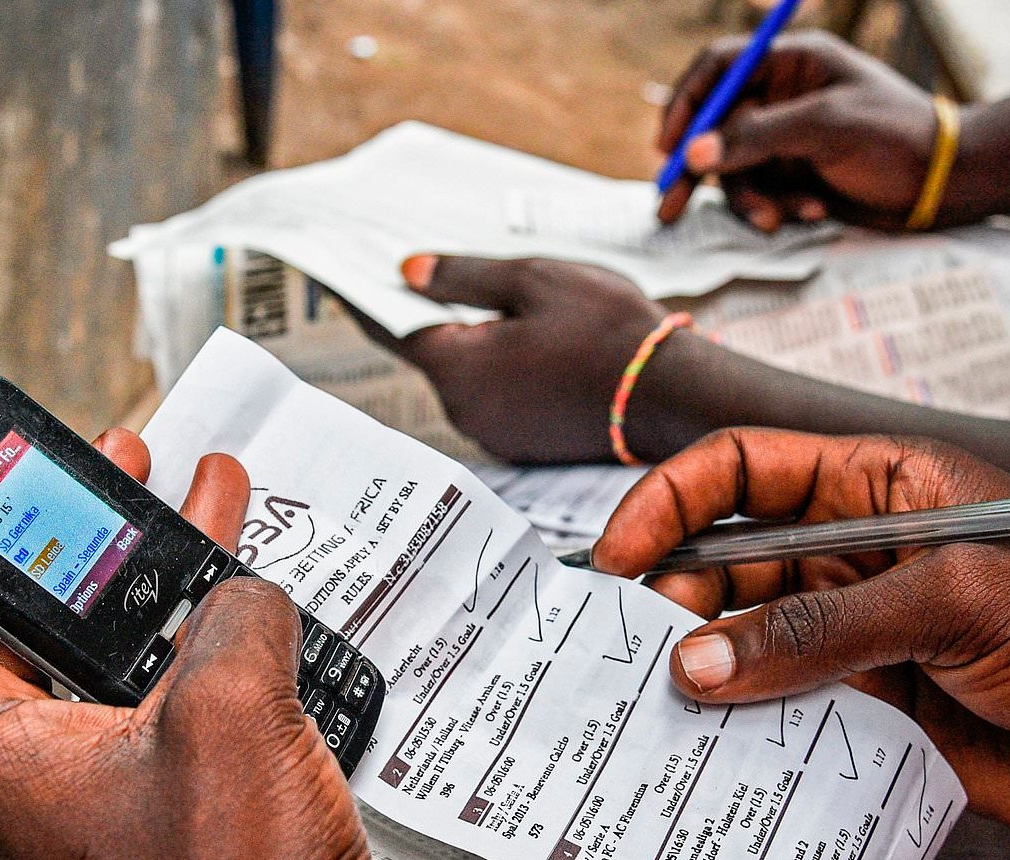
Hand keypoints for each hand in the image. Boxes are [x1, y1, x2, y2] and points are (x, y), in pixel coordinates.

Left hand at [0, 429, 425, 859]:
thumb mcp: (225, 716)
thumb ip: (228, 616)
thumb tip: (242, 592)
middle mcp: (36, 775)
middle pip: (17, 622)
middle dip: (57, 534)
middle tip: (83, 470)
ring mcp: (107, 796)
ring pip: (106, 656)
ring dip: (146, 580)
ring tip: (183, 502)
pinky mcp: (176, 815)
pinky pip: (173, 702)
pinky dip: (204, 643)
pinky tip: (253, 609)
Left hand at [385, 254, 665, 461]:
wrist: (671, 396)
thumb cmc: (608, 331)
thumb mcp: (532, 280)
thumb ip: (462, 276)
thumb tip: (408, 271)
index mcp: (458, 368)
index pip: (390, 325)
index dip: (364, 292)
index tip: (338, 271)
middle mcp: (465, 411)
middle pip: (429, 351)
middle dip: (426, 310)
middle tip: (420, 266)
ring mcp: (493, 433)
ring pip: (465, 373)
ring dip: (469, 339)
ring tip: (492, 298)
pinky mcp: (521, 442)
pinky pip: (493, 394)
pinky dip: (496, 365)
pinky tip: (525, 338)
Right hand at [592, 428, 1009, 849]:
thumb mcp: (959, 601)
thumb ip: (822, 630)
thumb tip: (701, 660)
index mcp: (882, 489)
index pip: (748, 470)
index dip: (673, 501)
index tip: (618, 553)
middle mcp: (859, 559)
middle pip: (730, 562)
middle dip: (673, 597)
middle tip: (631, 649)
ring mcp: (862, 638)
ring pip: (745, 645)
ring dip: (698, 672)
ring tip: (655, 708)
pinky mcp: (874, 715)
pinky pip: (781, 717)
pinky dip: (740, 734)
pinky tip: (709, 753)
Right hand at [657, 31, 936, 228]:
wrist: (946, 183)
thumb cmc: (896, 136)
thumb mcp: (826, 127)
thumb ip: (756, 136)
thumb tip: (693, 153)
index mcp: (792, 62)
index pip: (718, 68)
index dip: (686, 103)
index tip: (668, 146)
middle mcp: (783, 96)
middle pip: (715, 126)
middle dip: (696, 170)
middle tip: (669, 207)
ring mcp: (788, 137)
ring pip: (736, 170)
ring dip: (753, 198)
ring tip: (779, 219)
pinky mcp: (796, 174)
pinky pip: (764, 192)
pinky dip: (780, 206)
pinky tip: (815, 210)